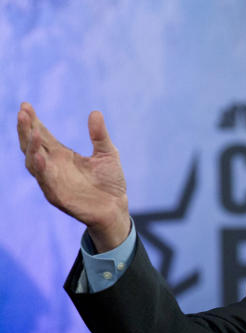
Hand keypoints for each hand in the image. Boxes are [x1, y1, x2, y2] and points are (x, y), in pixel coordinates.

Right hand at [17, 102, 129, 251]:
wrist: (116, 207)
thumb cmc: (110, 181)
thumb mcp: (108, 154)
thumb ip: (100, 135)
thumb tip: (95, 112)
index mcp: (61, 154)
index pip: (42, 134)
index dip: (32, 121)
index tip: (26, 105)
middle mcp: (53, 165)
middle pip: (32, 144)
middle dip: (25, 129)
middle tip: (23, 112)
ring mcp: (52, 180)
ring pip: (33, 162)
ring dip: (31, 146)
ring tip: (32, 132)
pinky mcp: (56, 195)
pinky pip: (44, 181)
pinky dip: (41, 169)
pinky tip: (40, 156)